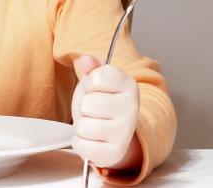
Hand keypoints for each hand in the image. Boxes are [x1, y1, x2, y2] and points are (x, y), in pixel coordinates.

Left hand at [71, 54, 140, 168]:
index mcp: (128, 85)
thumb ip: (91, 68)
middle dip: (84, 107)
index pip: (97, 78)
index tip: (96, 89)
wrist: (114, 131)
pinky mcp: (116, 152)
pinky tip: (91, 139)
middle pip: (88, 104)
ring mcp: (125, 132)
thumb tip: (85, 60)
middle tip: (93, 110)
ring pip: (84, 126)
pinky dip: (81, 143)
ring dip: (82, 126)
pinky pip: (83, 147)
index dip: (89, 83)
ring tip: (93, 124)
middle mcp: (131, 108)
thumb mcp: (97, 81)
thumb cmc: (103, 102)